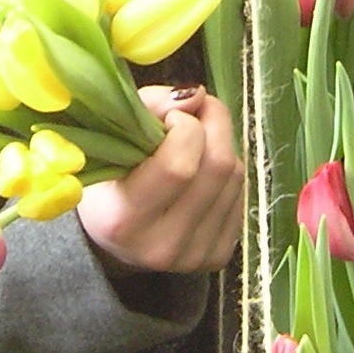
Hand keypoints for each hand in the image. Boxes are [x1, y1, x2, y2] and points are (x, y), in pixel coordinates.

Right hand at [77, 85, 244, 273]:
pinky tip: (205, 172)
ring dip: (223, 145)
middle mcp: (161, 246)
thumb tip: (197, 95)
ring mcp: (193, 256)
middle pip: (217, 166)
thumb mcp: (115, 135)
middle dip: (213, 124)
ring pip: (236, 177)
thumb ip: (152, 106)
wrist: (116, 240)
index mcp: (123, 221)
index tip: (170, 118)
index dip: (184, 126)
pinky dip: (229, 173)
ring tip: (198, 141)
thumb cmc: (111, 177)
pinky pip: (242, 196)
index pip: (179, 165)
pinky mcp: (218, 257)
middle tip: (196, 113)